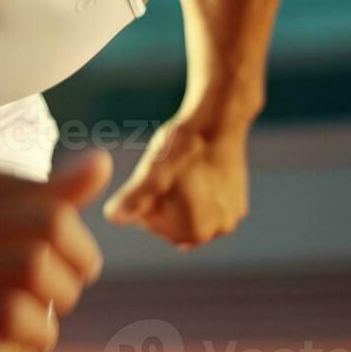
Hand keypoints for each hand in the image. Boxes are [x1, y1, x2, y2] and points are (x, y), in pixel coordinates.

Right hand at [0, 149, 111, 351]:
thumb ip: (47, 195)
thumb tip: (102, 163)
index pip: (46, 198)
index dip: (77, 237)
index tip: (75, 259)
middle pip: (45, 229)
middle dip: (77, 264)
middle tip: (73, 285)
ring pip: (31, 270)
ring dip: (61, 297)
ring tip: (52, 309)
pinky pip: (9, 316)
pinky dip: (41, 331)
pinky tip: (36, 336)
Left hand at [101, 117, 248, 250]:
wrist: (218, 119)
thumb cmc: (182, 146)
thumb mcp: (151, 171)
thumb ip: (132, 199)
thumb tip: (113, 218)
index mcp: (196, 230)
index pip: (149, 223)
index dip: (143, 196)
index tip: (153, 171)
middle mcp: (217, 231)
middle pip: (170, 223)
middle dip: (162, 200)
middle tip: (167, 168)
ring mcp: (230, 218)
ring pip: (187, 214)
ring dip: (178, 197)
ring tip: (181, 169)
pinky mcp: (237, 203)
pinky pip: (206, 206)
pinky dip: (197, 194)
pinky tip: (196, 171)